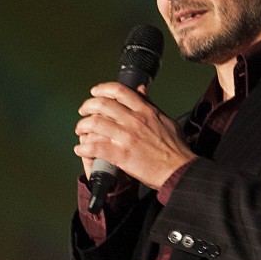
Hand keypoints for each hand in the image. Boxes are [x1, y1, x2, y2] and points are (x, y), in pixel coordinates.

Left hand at [74, 82, 195, 188]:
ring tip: (81, 131)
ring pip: (95, 124)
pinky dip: (84, 148)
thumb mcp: (166, 119)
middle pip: (102, 104)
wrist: (180, 170)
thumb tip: (141, 90)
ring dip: (83, 126)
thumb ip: (150, 104)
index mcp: (145, 111)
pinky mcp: (122, 155)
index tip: (95, 92)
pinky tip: (81, 150)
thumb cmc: (176, 148)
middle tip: (83, 112)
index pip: (119, 91)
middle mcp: (135, 120)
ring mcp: (127, 137)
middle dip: (87, 106)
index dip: (102, 89)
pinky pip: (96, 147)